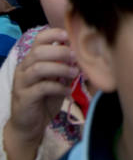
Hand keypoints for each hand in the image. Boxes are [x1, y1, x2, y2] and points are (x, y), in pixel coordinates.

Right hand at [4, 28, 76, 159]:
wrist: (30, 125)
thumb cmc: (46, 98)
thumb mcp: (58, 79)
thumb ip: (66, 66)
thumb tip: (82, 53)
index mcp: (32, 59)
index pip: (39, 39)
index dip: (54, 34)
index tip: (69, 35)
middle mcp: (24, 68)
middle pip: (38, 52)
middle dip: (60, 51)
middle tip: (76, 56)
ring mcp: (22, 83)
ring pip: (38, 68)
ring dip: (60, 68)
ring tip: (75, 73)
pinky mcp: (24, 98)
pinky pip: (41, 88)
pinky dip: (58, 87)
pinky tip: (68, 91)